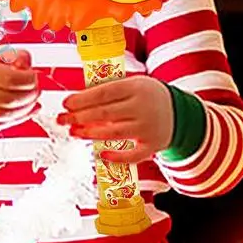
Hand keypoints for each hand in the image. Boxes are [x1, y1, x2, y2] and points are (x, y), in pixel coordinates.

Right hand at [0, 49, 39, 132]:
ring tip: (33, 98)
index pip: (10, 79)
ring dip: (27, 108)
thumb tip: (27, 61)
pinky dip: (18, 119)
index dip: (28, 79)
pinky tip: (26, 111)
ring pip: (8, 115)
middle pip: (11, 99)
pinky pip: (2, 125)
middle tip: (37, 88)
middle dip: (30, 94)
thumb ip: (8, 55)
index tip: (34, 75)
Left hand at [56, 76, 173, 163]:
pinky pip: (134, 155)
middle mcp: (142, 107)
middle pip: (106, 113)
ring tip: (74, 132)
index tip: (66, 103)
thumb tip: (77, 101)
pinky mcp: (153, 146)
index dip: (83, 99)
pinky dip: (118, 157)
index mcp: (135, 88)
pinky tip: (102, 155)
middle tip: (62, 119)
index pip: (104, 93)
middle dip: (80, 117)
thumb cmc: (146, 96)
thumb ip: (108, 91)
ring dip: (91, 134)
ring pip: (115, 133)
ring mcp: (148, 128)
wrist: (180, 111)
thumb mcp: (132, 85)